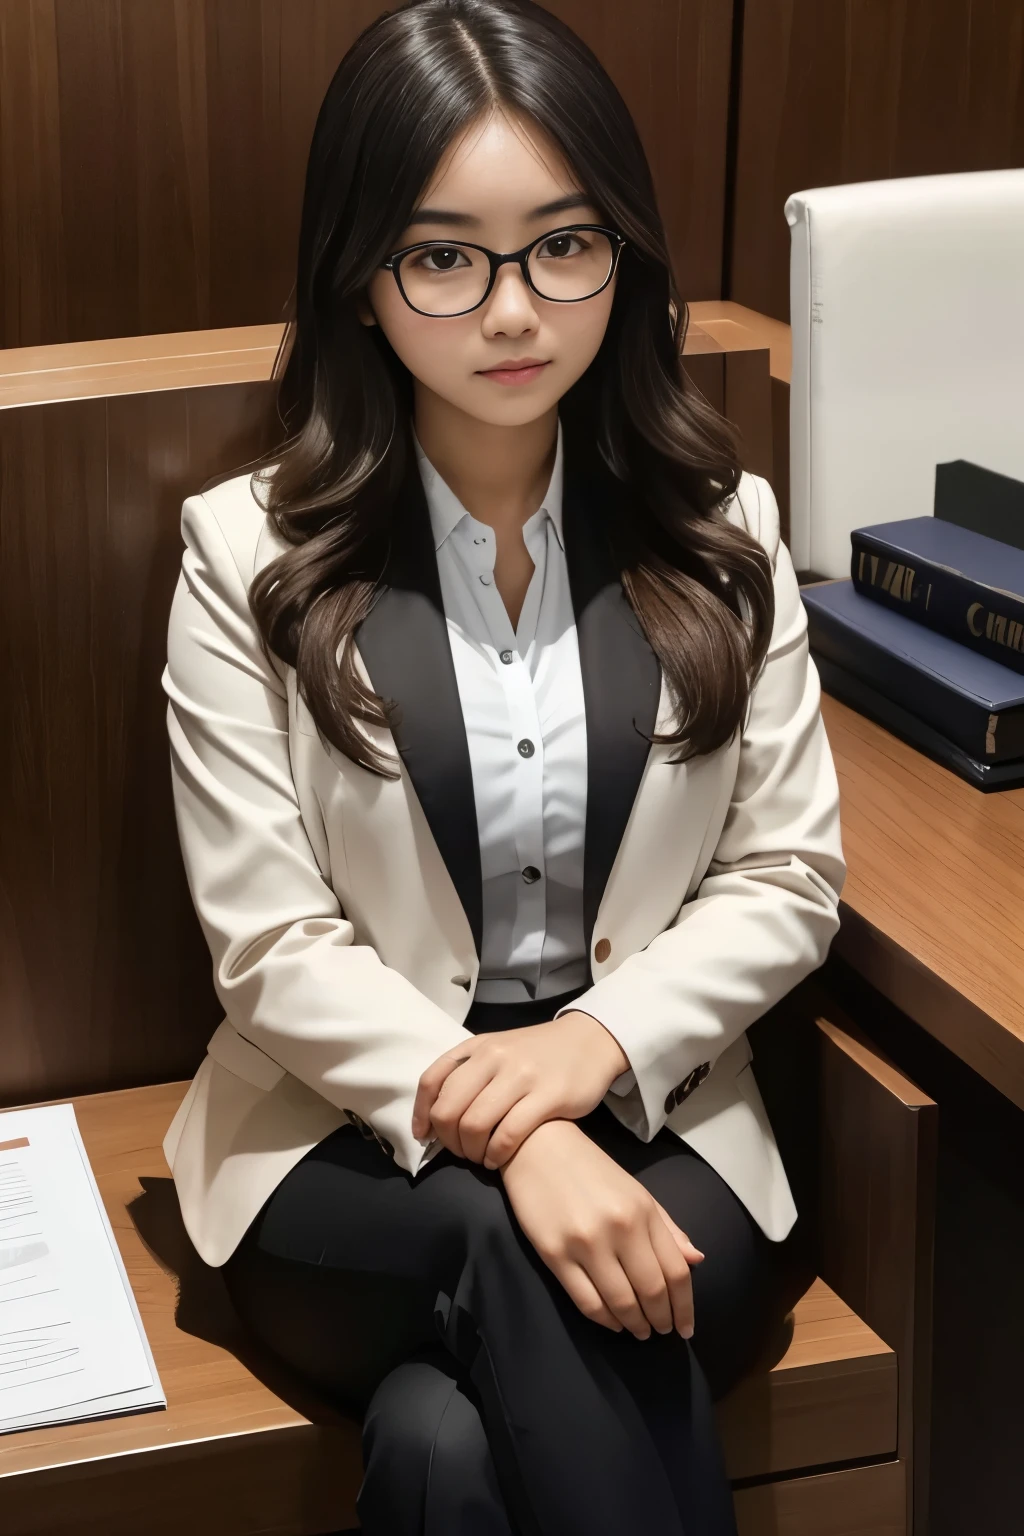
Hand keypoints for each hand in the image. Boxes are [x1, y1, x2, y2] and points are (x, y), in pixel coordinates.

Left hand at [411, 1010, 629, 1166]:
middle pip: (449, 1109)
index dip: (421, 1113)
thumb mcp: (498, 1049)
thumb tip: (436, 1115)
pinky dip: (496, 1155)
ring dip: (472, 1151)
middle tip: (460, 1152)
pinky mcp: (548, 1096)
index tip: (423, 1135)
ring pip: (475, 1124)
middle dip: (448, 1140)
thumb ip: (468, 1072)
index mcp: (478, 1047)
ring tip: (481, 1158)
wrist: (590, 1040)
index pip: (432, 1080)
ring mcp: (521, 1076)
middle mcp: (495, 1058)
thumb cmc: (538, 1052)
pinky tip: (498, 1159)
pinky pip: (508, 1134)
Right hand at [499, 1119, 704, 1339]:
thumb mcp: (635, 1191)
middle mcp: (619, 1228)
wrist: (537, 1147)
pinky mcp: (554, 1254)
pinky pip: (587, 1302)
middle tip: (661, 1332)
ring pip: (620, 1303)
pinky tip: (613, 1323)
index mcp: (643, 1211)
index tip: (685, 1327)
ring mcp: (585, 1243)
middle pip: (651, 1291)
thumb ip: (667, 1227)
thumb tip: (697, 1260)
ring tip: (638, 1330)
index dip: (685, 1306)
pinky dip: (605, 1321)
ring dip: (634, 1325)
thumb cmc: (590, 1169)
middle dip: (661, 1320)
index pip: (675, 1271)